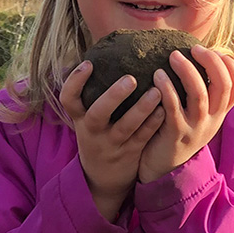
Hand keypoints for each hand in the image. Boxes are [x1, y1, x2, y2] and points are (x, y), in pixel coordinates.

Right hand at [59, 60, 163, 221]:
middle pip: (97, 115)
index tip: (89, 63)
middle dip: (113, 96)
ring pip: (126, 127)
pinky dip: (153, 123)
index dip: (75, 81)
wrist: (102, 179)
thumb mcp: (86, 117)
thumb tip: (103, 53)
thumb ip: (92, 93)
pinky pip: (143, 137)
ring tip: (156, 90)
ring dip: (142, 109)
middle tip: (131, 78)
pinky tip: (165, 109)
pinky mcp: (129, 154)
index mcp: (80, 118)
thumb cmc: (97, 135)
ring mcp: (111, 144)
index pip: (68, 99)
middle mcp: (92, 131)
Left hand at [138, 45, 233, 183]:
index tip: (214, 50)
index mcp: (219, 112)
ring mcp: (196, 128)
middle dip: (210, 61)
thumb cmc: (176, 130)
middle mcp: (212, 119)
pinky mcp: (176, 134)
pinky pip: (173, 107)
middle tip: (194, 48)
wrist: (162, 167)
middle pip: (222, 86)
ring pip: (199, 95)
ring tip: (173, 56)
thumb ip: (201, 90)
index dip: (230, 65)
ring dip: (187, 71)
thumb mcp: (196, 113)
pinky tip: (157, 75)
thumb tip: (199, 55)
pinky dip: (167, 88)